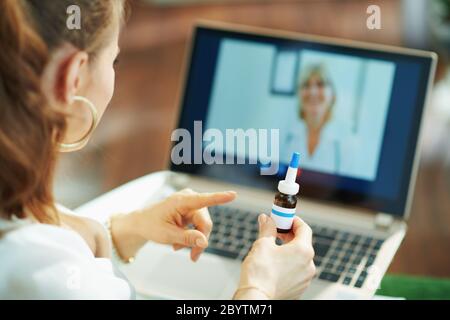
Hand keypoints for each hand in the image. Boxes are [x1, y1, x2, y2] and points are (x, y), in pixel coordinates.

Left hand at [111, 188, 235, 261]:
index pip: (203, 200)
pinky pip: (199, 226)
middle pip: (205, 223)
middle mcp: (189, 198)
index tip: (233, 195)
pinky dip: (191, 236)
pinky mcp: (192, 210)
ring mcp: (191, 204)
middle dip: (200, 240)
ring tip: (179, 248)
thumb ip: (187, 238)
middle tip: (192, 257)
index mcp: (181, 201)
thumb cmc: (151, 225)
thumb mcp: (167, 235)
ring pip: (203, 226)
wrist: (142, 223)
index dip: (219, 198)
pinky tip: (180, 244)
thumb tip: (204, 241)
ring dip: (194, 240)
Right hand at [234, 214, 315, 299]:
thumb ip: (267, 228)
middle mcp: (309, 265)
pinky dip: (288, 264)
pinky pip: (296, 271)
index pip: (304, 228)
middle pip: (303, 243)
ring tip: (272, 249)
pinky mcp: (299, 288)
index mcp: (303, 250)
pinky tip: (274, 265)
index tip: (283, 218)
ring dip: (289, 250)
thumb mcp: (262, 244)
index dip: (293, 220)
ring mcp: (305, 278)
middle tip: (276, 231)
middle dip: (289, 235)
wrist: (257, 298)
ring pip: (299, 258)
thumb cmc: (260, 272)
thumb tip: (266, 219)